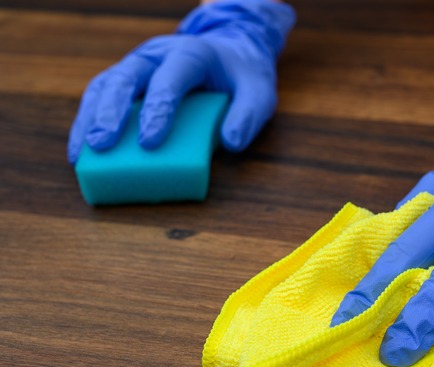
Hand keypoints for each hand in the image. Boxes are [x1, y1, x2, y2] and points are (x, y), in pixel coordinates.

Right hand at [67, 0, 294, 163]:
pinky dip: (88, 120)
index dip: (157, 109)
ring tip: (82, 153)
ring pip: (105, 85)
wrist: (231, 54)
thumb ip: (249, 116)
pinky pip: (101, 97)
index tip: (149, 142)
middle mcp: (157, 55)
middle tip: (102, 144)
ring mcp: (138, 66)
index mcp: (191, 54)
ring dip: (90, 117)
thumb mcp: (259, 93)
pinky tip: (81, 150)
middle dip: (111, 112)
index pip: (169, 79)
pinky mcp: (127, 81)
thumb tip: (231, 143)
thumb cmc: (242, 78)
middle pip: (126, 77)